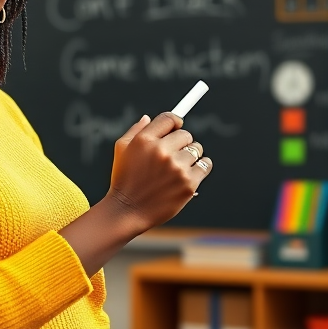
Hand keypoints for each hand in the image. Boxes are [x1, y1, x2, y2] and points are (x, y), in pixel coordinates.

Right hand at [106, 112, 211, 232]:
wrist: (128, 210)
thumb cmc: (123, 179)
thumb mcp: (122, 149)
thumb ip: (136, 130)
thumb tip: (148, 118)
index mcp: (145, 140)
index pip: (169, 119)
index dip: (175, 121)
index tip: (176, 127)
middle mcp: (161, 151)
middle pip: (185, 134)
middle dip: (181, 142)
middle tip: (174, 153)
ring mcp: (176, 167)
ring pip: (197, 149)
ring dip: (191, 155)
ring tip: (179, 166)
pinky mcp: (188, 183)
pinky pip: (205, 165)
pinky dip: (201, 167)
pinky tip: (190, 172)